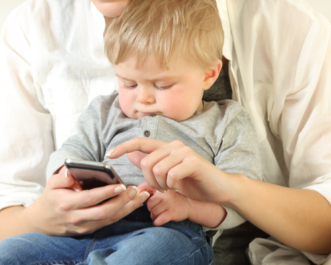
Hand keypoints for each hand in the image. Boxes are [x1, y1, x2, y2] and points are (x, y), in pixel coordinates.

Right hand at [24, 166, 149, 235]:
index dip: (107, 193)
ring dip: (127, 208)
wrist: (44, 221)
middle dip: (122, 201)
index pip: (90, 199)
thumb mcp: (51, 184)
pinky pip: (109, 222)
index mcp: (67, 204)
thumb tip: (72, 171)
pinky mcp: (90, 230)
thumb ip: (62, 177)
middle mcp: (77, 217)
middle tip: (135, 190)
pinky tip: (133, 204)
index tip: (121, 185)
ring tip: (141, 196)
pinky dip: (123, 213)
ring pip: (110, 219)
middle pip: (104, 212)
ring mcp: (84, 226)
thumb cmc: (51, 198)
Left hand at [107, 138, 235, 203]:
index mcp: (166, 147)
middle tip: (160, 188)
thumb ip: (151, 164)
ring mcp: (184, 152)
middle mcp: (173, 146)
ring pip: (157, 169)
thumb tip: (131, 154)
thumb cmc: (193, 183)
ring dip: (161, 184)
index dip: (123, 147)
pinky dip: (172, 185)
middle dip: (149, 180)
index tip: (110, 154)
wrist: (220, 189)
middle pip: (146, 162)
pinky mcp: (193, 161)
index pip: (140, 142)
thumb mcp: (168, 176)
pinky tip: (180, 186)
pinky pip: (171, 174)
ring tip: (170, 187)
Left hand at [140, 183, 191, 225]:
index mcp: (161, 188)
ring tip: (158, 215)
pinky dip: (157, 222)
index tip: (148, 202)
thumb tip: (136, 190)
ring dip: (154, 216)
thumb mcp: (162, 190)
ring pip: (153, 212)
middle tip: (155, 210)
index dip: (144, 198)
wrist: (189, 205)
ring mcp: (169, 203)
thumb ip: (149, 188)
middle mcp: (164, 194)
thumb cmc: (172, 199)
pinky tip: (158, 221)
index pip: (146, 192)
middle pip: (149, 204)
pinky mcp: (172, 213)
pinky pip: (160, 219)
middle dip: (150, 209)